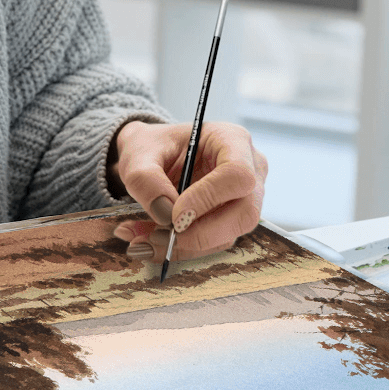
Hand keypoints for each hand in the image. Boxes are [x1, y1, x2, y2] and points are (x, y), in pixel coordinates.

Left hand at [109, 120, 267, 262]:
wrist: (152, 156)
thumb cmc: (152, 147)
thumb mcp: (139, 153)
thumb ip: (146, 179)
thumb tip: (165, 215)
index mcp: (232, 140)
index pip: (237, 174)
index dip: (209, 198)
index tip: (174, 216)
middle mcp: (249, 170)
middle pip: (245, 212)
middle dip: (202, 234)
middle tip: (160, 237)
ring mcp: (245, 198)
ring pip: (229, 235)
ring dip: (185, 245)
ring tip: (144, 241)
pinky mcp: (231, 221)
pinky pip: (214, 243)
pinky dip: (181, 249)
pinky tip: (152, 241)